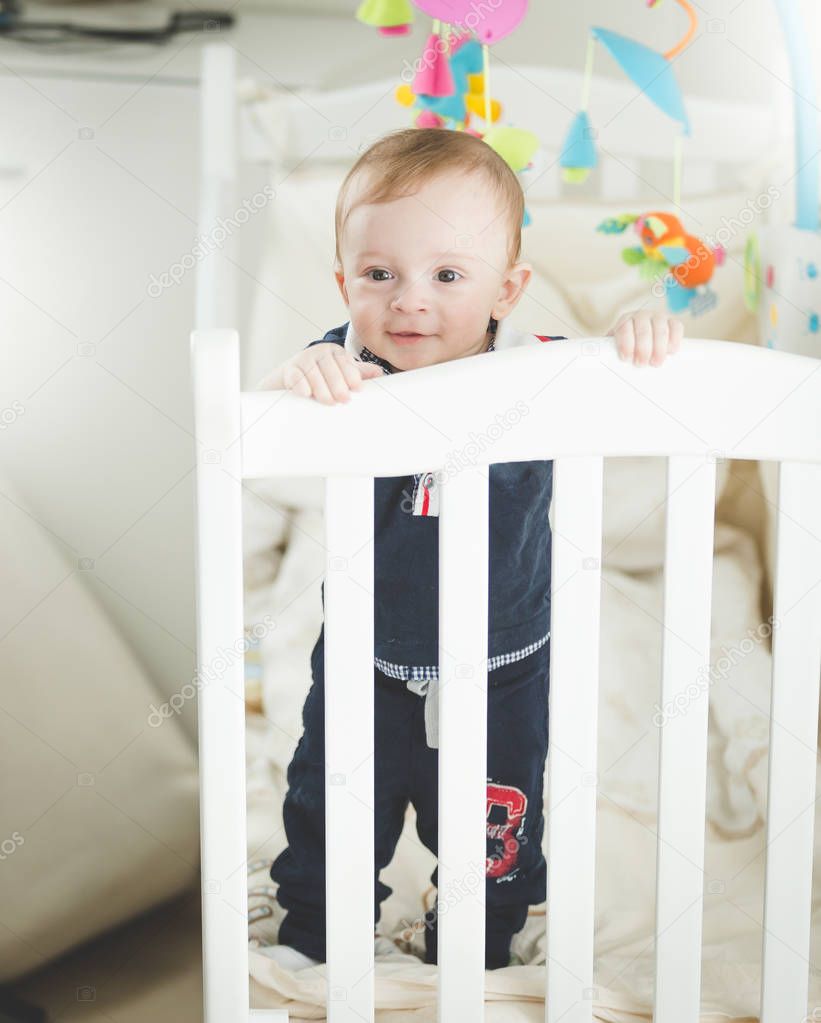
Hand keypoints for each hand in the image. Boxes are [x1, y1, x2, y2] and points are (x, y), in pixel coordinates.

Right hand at [257, 343, 384, 404]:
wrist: (293, 375)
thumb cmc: (322, 375)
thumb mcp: (341, 371)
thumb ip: (358, 372)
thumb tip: (379, 373)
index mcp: (335, 352)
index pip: (344, 361)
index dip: (351, 374)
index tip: (358, 388)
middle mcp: (319, 352)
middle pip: (329, 367)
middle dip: (338, 384)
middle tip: (344, 399)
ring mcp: (303, 360)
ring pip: (313, 373)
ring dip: (321, 389)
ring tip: (329, 402)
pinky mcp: (290, 369)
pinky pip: (295, 376)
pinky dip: (300, 384)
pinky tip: (306, 394)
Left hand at [606, 310, 683, 366]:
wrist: (639, 341)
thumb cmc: (627, 347)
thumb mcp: (616, 348)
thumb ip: (609, 351)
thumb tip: (599, 360)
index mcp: (625, 320)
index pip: (624, 328)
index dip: (626, 343)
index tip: (626, 357)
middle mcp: (642, 316)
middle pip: (643, 330)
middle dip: (642, 348)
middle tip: (641, 363)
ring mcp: (658, 317)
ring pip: (660, 329)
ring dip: (659, 348)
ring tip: (655, 362)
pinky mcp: (673, 322)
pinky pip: (676, 327)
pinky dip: (674, 339)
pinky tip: (671, 351)